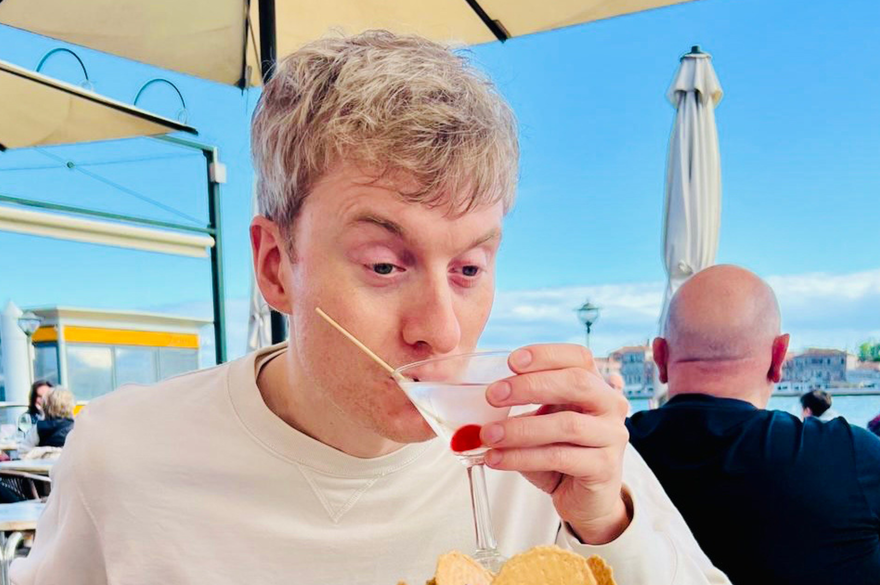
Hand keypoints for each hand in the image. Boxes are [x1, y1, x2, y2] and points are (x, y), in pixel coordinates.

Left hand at [481, 344, 631, 543]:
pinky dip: (522, 457)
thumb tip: (479, 397)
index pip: (578, 357)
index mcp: (596, 384)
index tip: (511, 361)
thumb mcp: (542, 419)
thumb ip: (523, 403)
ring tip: (487, 435)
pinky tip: (496, 459)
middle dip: (530, 386)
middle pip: (576, 383)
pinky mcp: (604, 468)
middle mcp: (610, 405)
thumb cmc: (559, 451)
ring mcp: (612, 436)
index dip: (546, 355)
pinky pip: (560, 457)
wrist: (586, 498)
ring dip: (520, 428)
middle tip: (492, 395)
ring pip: (567, 424)